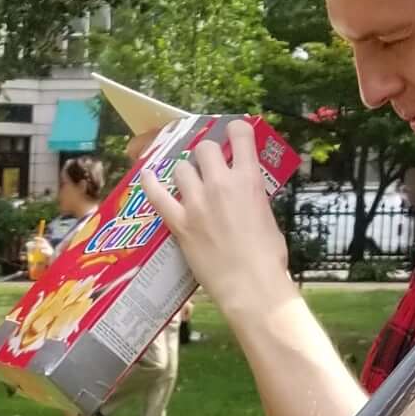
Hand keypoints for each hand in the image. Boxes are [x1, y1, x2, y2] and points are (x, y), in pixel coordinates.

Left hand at [140, 126, 297, 325]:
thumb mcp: (267, 215)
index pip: (240, 133)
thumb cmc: (268, 257)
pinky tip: (146, 176)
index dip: (235, 130)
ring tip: (188, 182)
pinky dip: (150, 183)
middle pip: (204, 148)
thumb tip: (245, 194)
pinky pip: (157, 195)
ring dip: (185, 173)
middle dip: (206, 154)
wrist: (251, 285)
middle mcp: (221, 183)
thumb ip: (253, 197)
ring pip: (181, 168)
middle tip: (208, 167)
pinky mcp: (180, 223)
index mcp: (249, 179)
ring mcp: (197, 202)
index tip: (232, 134)